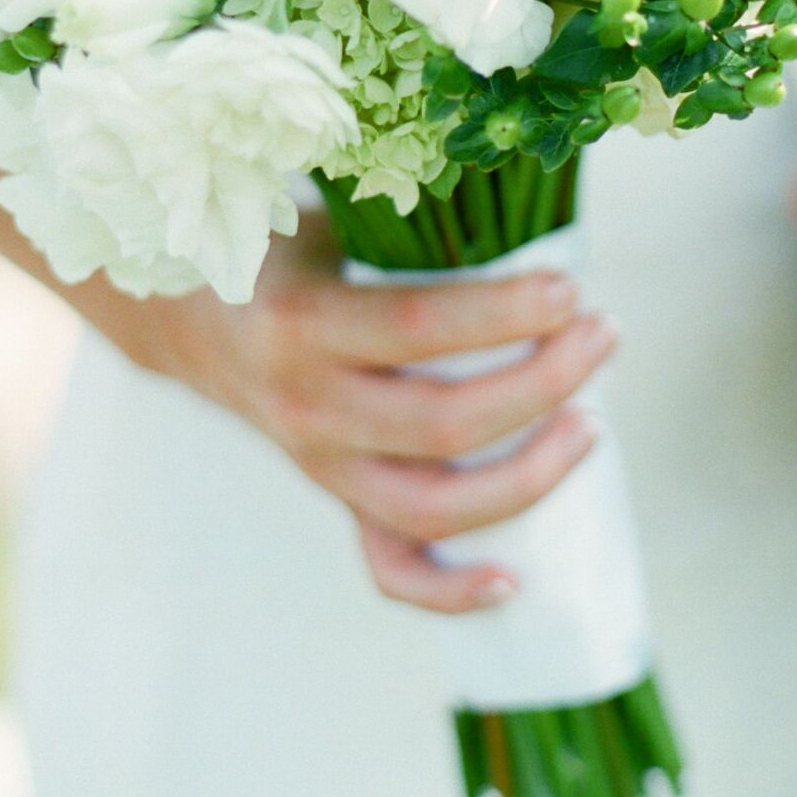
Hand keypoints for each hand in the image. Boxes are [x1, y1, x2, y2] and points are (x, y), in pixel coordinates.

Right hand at [144, 210, 615, 612]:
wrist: (193, 318)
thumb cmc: (287, 254)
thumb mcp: (328, 221)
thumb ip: (407, 226)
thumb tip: (525, 203)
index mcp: (301, 324)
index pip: (418, 327)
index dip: (505, 313)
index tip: (570, 291)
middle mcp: (306, 406)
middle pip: (443, 424)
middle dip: (542, 382)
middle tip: (603, 336)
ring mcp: (319, 466)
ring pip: (431, 508)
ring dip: (527, 477)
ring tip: (592, 425)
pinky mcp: (335, 501)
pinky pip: (390, 570)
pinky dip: (451, 593)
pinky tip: (516, 582)